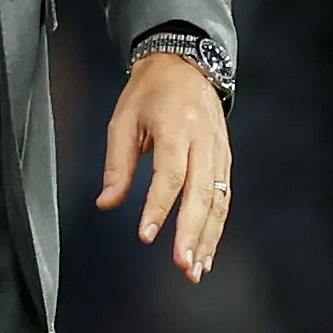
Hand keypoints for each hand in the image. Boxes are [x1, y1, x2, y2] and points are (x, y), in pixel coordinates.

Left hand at [96, 51, 231, 283]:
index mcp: (176, 126)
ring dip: (209, 238)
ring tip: (195, 269)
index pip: (170, 174)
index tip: (146, 236)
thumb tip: (106, 203)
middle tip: (181, 265)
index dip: (159, 207)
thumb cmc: (151, 91)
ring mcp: (219, 150)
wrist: (185, 63)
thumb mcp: (123, 119)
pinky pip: (225, 196)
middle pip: (202, 193)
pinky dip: (217, 226)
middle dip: (192, 233)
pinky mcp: (226, 158)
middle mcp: (203, 140)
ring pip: (219, 200)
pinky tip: (206, 251)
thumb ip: (117, 164)